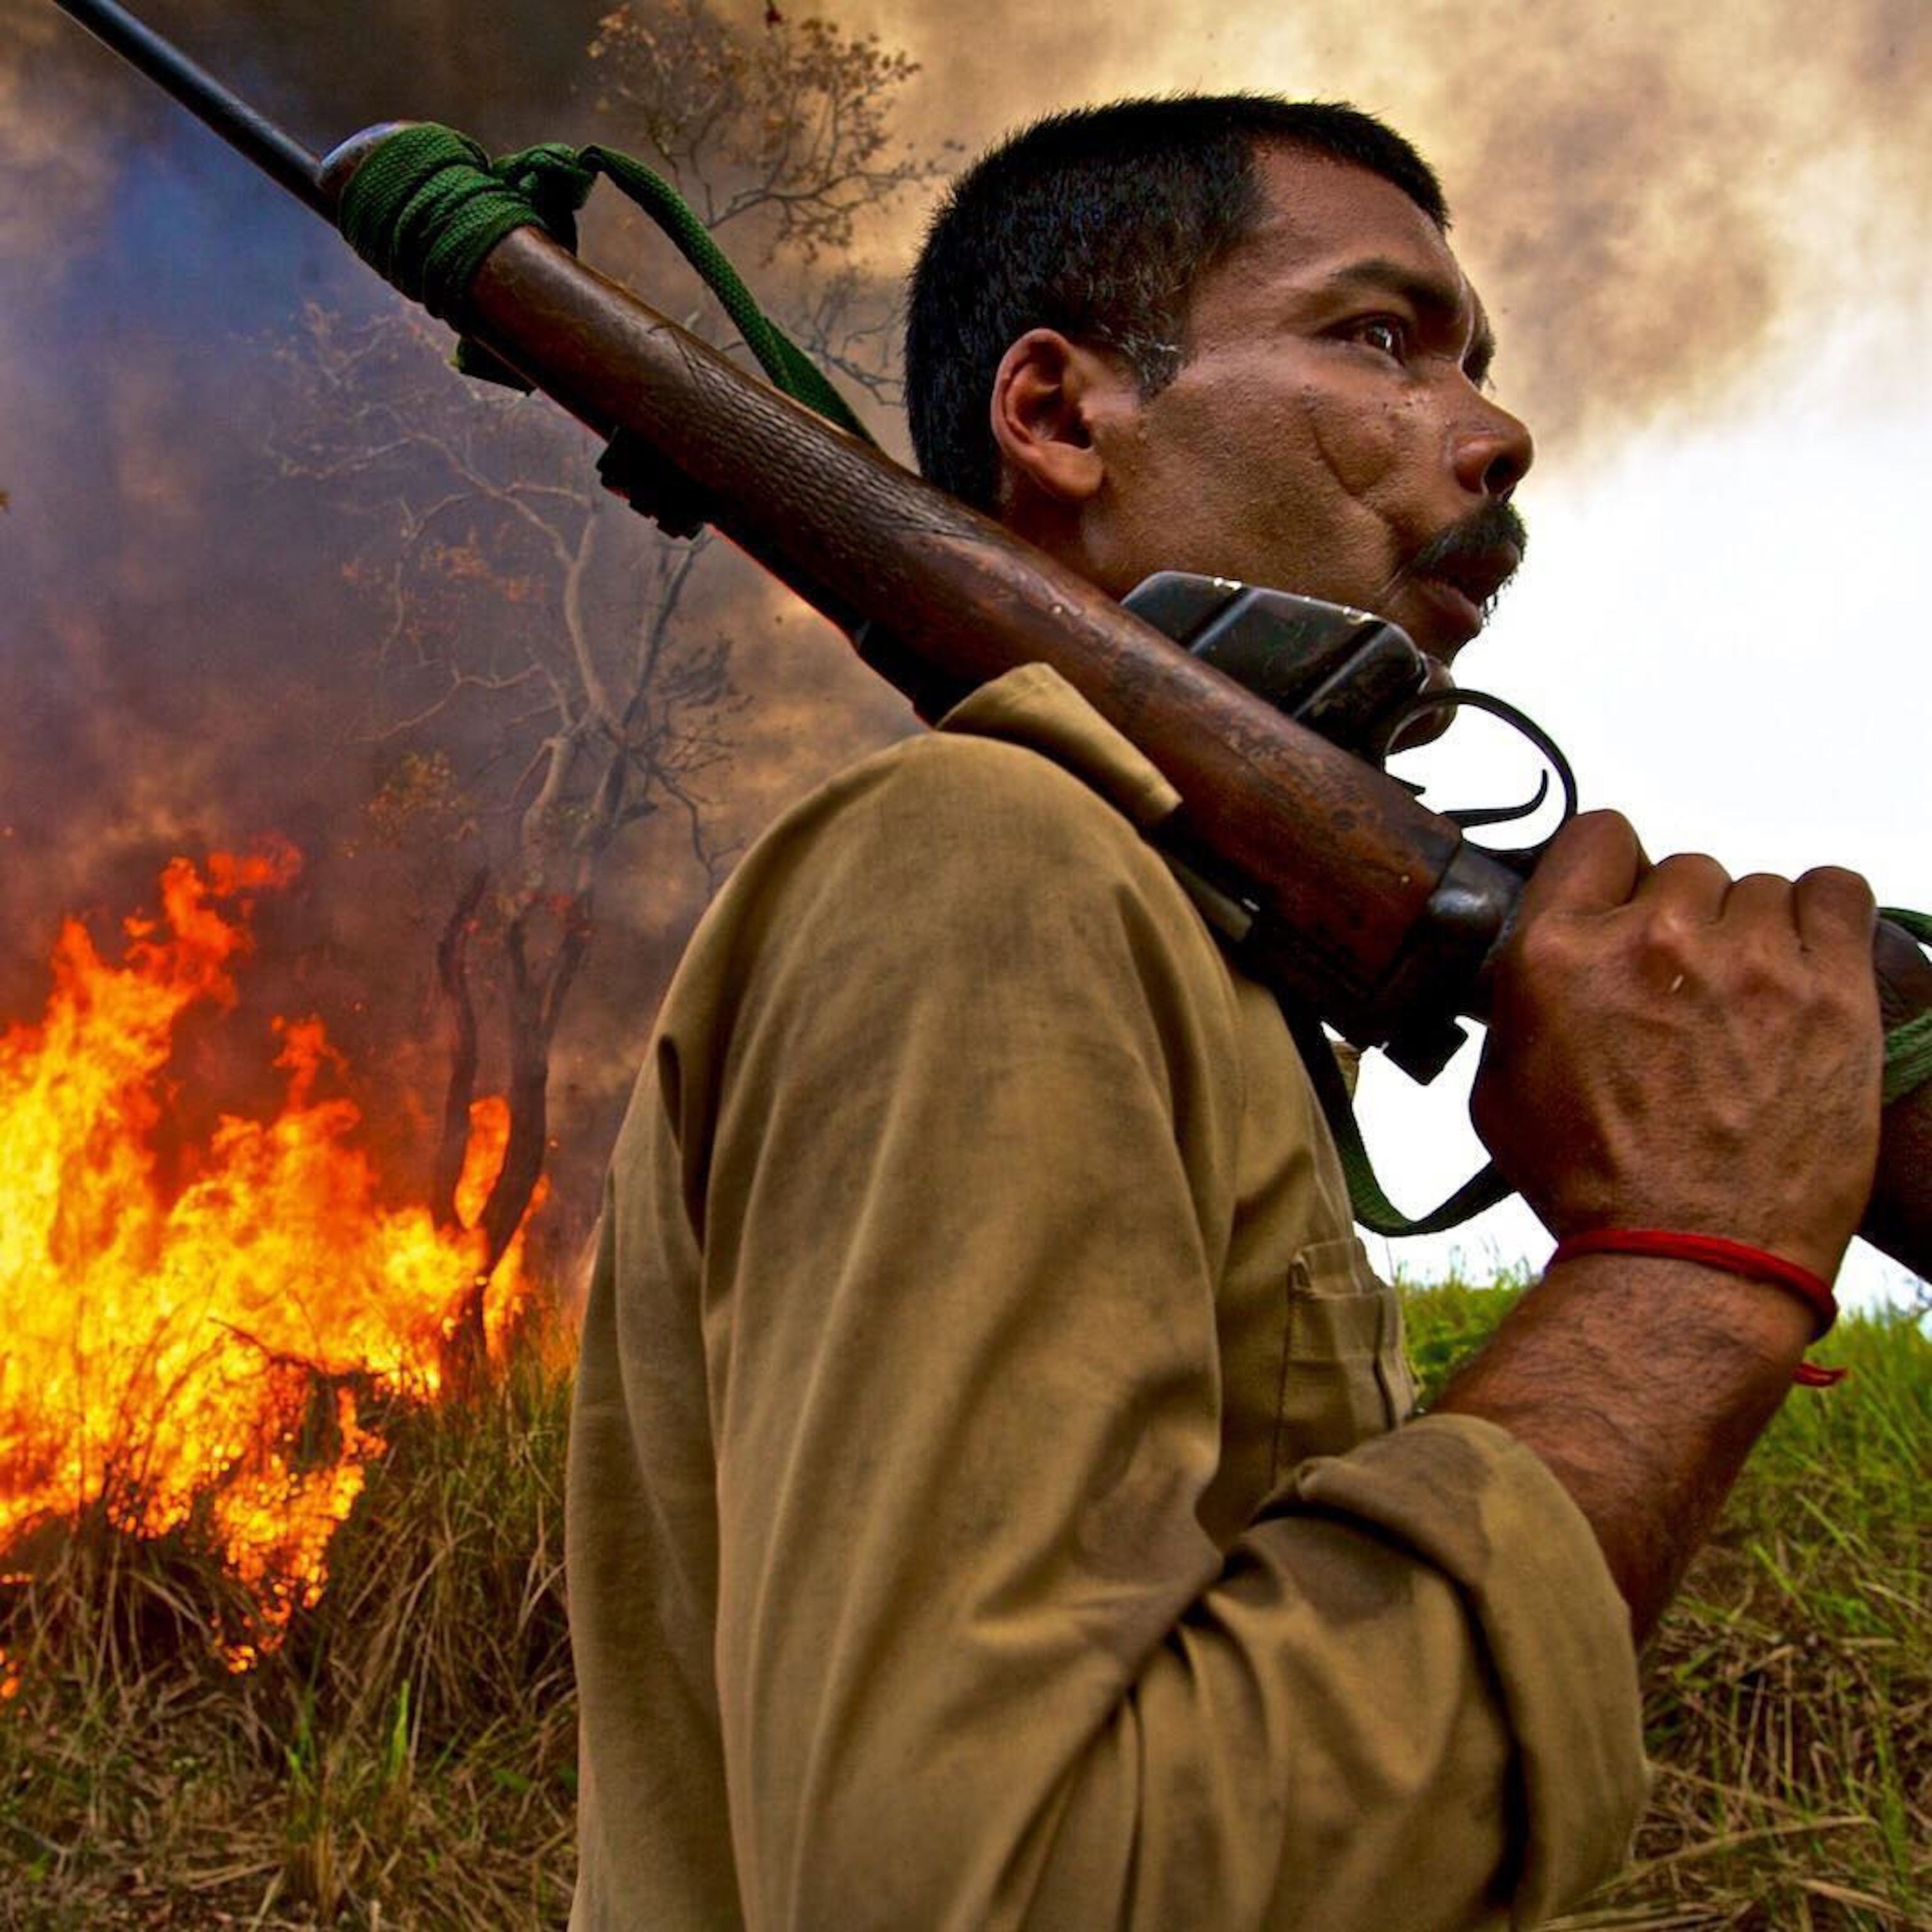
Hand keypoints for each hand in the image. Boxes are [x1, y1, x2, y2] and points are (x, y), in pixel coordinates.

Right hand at [1471, 811, 1880, 1281]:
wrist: (1690, 1260)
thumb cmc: (1590, 1185)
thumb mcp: (1501, 1090)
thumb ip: (1518, 1002)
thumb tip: (1536, 964)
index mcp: (1556, 954)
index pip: (1599, 835)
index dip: (1612, 871)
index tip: (1623, 909)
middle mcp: (1651, 940)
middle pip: (1684, 868)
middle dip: (1683, 922)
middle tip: (1686, 991)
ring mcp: (1748, 961)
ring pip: (1758, 888)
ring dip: (1751, 934)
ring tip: (1749, 1002)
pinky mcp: (1830, 989)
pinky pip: (1836, 892)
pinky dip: (1823, 918)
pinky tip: (1806, 963)